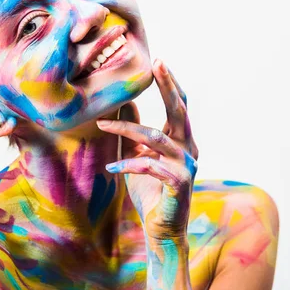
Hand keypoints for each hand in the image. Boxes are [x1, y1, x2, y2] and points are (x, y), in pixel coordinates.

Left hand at [97, 59, 198, 238]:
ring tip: (102, 126)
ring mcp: (186, 166)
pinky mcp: (179, 184)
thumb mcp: (136, 155)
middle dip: (168, 86)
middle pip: (179, 111)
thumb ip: (133, 130)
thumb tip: (123, 102)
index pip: (178, 106)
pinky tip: (111, 168)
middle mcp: (188, 149)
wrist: (160, 227)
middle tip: (157, 64)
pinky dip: (128, 164)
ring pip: (156, 137)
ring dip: (126, 130)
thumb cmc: (148, 189)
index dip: (170, 84)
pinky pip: (150, 166)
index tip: (158, 61)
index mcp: (180, 140)